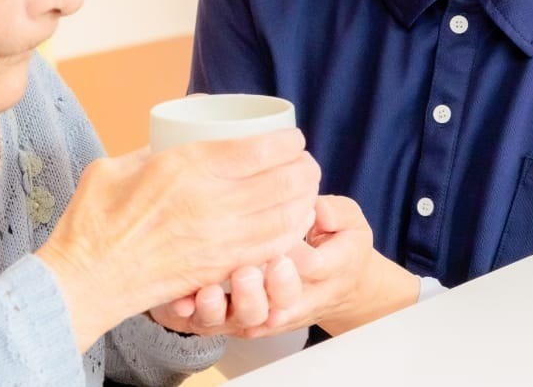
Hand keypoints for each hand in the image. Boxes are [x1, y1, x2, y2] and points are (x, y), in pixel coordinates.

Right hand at [36, 130, 319, 351]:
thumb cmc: (95, 220)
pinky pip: (270, 249)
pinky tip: (295, 226)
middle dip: (304, 168)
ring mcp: (218, 238)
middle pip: (281, 180)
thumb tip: (178, 135)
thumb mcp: (118, 165)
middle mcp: (210, 201)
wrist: (87, 278)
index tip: (292, 139)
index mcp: (186, 167)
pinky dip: (290, 235)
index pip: (258, 149)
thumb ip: (153, 149)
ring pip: (284, 216)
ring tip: (308, 191)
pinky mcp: (219, 268)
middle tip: (306, 163)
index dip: (286, 142)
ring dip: (305, 201)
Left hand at [152, 195, 416, 338]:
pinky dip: (194, 314)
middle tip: (248, 272)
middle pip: (273, 307)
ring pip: (242, 321)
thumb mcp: (350, 226)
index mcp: (321, 276)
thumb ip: (338, 214)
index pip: (309, 271)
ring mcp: (261, 312)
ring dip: (223, 308)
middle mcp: (289, 302)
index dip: (294, 260)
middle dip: (259, 293)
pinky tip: (182, 299)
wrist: (335, 285)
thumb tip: (319, 208)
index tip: (283, 247)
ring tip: (209, 292)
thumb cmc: (336, 245)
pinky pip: (213, 323)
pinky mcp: (236, 315)